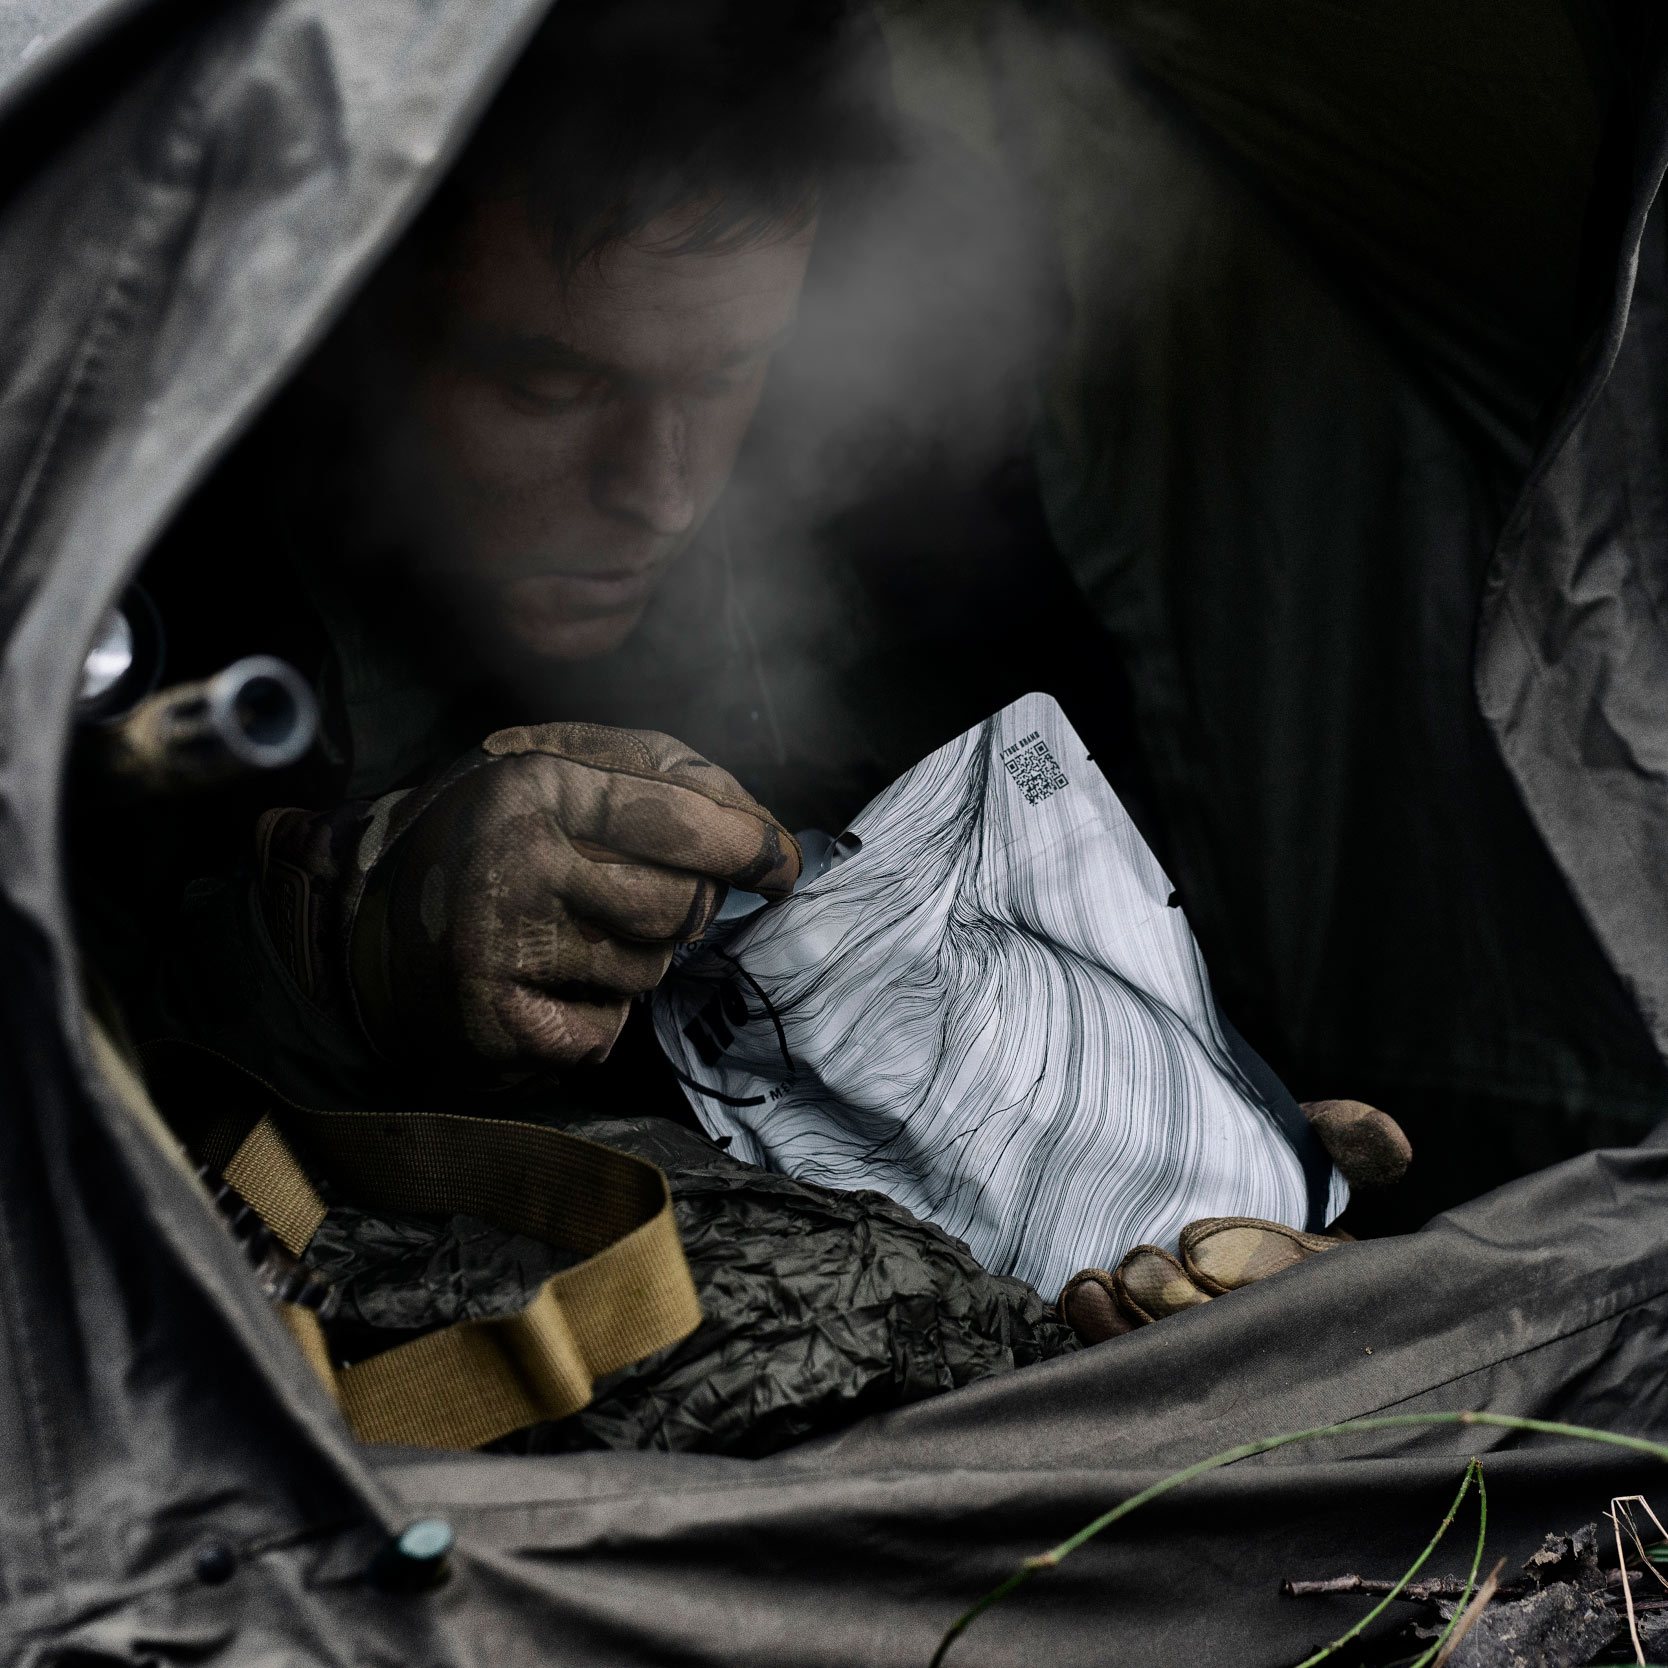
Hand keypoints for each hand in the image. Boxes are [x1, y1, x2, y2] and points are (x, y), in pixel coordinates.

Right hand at [259, 722, 799, 1072]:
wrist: (363, 924)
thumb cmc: (492, 842)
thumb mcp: (562, 772)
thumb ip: (665, 780)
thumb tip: (771, 836)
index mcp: (537, 786)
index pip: (682, 820)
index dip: (751, 846)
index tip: (785, 864)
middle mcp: (518, 860)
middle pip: (681, 902)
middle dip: (682, 907)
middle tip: (627, 899)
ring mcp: (503, 944)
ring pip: (649, 967)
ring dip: (633, 961)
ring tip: (567, 938)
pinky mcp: (496, 1019)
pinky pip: (607, 1029)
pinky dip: (593, 1017)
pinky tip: (544, 988)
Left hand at [1058, 1099, 1408, 1342]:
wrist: (1152, 1139)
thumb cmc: (1247, 1142)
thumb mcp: (1298, 1133)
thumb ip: (1340, 1134)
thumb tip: (1390, 1141)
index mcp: (1327, 1279)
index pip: (1302, 1284)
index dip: (1252, 1266)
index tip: (1196, 1243)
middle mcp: (1274, 1324)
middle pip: (1238, 1333)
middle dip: (1183, 1304)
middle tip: (1136, 1266)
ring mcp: (1211, 1345)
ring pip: (1183, 1354)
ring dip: (1138, 1322)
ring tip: (1099, 1280)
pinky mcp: (1152, 1351)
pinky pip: (1133, 1357)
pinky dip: (1103, 1330)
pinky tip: (1079, 1293)